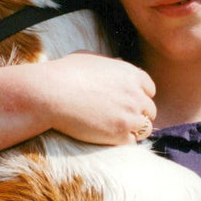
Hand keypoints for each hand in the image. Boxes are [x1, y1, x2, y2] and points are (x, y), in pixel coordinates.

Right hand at [40, 53, 155, 145]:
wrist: (50, 93)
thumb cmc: (64, 73)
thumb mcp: (91, 58)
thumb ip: (110, 64)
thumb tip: (117, 64)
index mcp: (131, 74)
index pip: (150, 89)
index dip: (139, 96)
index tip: (127, 102)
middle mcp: (136, 95)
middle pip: (150, 110)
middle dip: (138, 114)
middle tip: (120, 118)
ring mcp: (130, 116)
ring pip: (145, 128)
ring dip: (133, 130)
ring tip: (115, 129)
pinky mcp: (120, 135)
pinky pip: (131, 142)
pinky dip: (121, 141)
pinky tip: (107, 136)